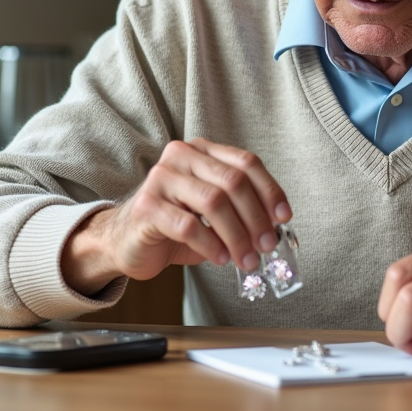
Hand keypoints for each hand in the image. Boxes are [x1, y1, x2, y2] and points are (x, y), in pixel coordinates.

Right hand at [62, 138, 291, 294]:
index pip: (246, 162)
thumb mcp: (213, 212)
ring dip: (237, 236)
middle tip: (267, 245)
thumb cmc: (175, 225)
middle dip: (256, 218)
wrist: (127, 241)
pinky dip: (210, 245)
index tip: (284, 217)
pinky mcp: (147, 205)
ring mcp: (161, 178)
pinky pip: (188, 225)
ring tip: (246, 258)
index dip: (269, 190)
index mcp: (202, 151)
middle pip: (233, 182)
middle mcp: (181, 156)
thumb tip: (276, 226)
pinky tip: (219, 258)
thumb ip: (240, 210)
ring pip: (213, 202)